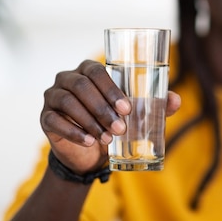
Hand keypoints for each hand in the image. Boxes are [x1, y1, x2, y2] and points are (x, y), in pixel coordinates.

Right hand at [40, 60, 180, 173]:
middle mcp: (67, 78)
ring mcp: (53, 96)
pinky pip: (54, 121)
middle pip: (81, 86)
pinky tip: (90, 142)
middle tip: (121, 127)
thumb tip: (176, 100)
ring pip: (68, 103)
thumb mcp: (136, 112)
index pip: (97, 71)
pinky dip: (74, 132)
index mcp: (89, 69)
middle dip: (102, 107)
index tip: (127, 108)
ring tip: (109, 138)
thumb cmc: (114, 120)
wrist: (90, 150)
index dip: (111, 89)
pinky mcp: (45, 117)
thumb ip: (156, 104)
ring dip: (90, 121)